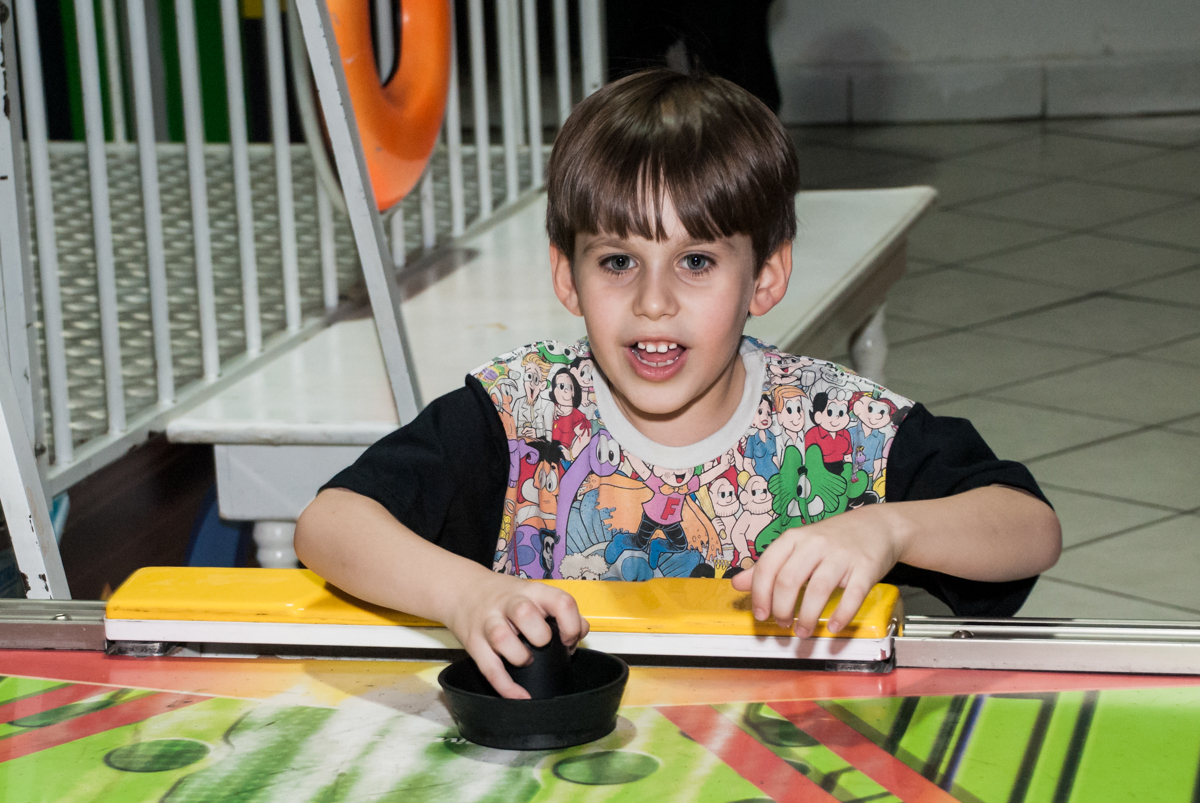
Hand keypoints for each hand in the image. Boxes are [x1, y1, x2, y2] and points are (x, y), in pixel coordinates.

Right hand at [444, 572, 589, 699]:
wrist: (462, 589)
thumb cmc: (506, 597)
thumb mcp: (535, 594)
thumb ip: (561, 611)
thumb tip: (580, 632)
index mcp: (532, 592)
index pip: (560, 601)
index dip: (571, 624)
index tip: (568, 639)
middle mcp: (509, 604)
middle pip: (525, 613)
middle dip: (541, 636)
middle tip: (543, 645)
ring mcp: (489, 622)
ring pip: (501, 638)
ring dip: (520, 656)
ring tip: (526, 660)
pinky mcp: (474, 643)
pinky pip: (489, 669)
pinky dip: (506, 687)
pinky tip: (520, 696)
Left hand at [730, 506, 903, 636]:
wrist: (877, 526)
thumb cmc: (832, 540)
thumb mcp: (797, 546)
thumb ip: (768, 566)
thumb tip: (737, 584)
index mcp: (795, 538)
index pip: (768, 566)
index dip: (760, 594)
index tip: (760, 614)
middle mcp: (816, 544)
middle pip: (789, 580)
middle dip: (782, 608)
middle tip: (782, 623)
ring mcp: (842, 555)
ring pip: (818, 589)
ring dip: (808, 617)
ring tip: (803, 631)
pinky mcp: (865, 567)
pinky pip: (853, 595)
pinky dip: (842, 614)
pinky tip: (835, 626)